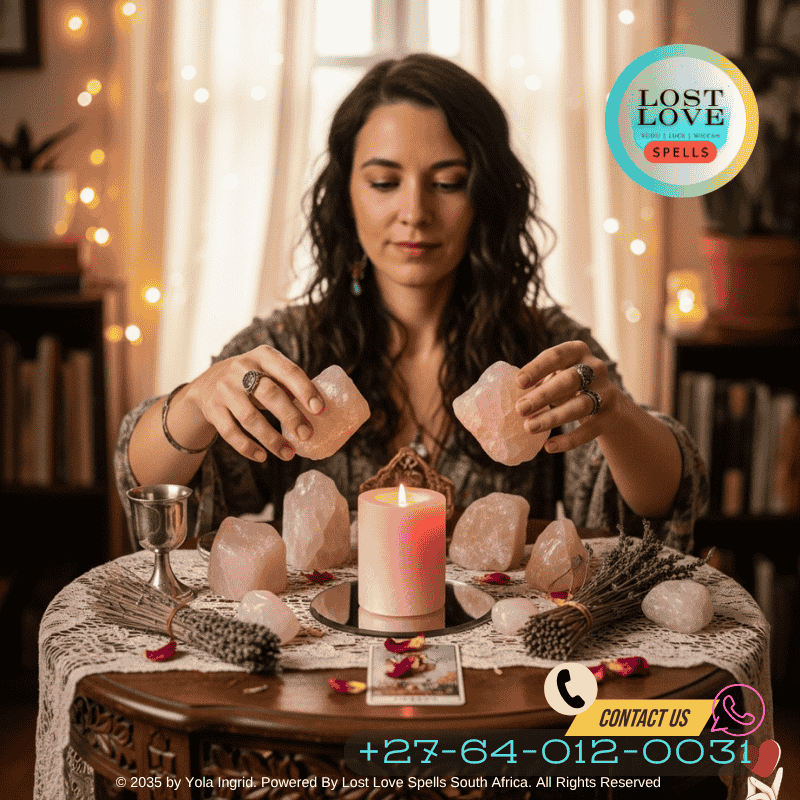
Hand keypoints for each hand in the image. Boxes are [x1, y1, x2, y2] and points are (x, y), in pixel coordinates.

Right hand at [185, 345, 324, 461]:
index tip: (320, 410)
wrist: (207, 383)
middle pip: (269, 394)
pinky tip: (263, 456)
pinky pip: (230, 432)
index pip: (288, 371)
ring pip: (250, 417)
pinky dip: (247, 447)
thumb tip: (319, 409)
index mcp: (263, 356)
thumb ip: (289, 384)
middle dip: (291, 417)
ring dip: (272, 439)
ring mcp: (224, 389)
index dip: (305, 390)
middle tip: (307, 435)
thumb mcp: (268, 371)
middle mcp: (241, 369)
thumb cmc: (251, 379)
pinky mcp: (212, 409)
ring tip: (289, 454)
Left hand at [514, 340, 619, 452]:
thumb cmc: (568, 385)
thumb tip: (504, 395)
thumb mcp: (555, 375)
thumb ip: (536, 381)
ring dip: (553, 417)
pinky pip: (590, 429)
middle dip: (543, 395)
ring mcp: (606, 391)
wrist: (607, 402)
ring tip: (529, 427)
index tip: (518, 382)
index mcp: (577, 351)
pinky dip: (569, 440)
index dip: (537, 368)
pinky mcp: (611, 415)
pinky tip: (549, 446)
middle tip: (520, 408)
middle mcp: (595, 367)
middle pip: (569, 380)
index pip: (556, 356)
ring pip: (580, 405)